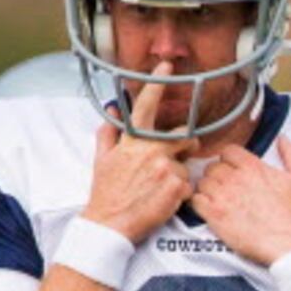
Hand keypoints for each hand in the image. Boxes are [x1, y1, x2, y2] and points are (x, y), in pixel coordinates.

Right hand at [79, 65, 192, 246]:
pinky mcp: (177, 187)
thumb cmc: (106, 192)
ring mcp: (165, 168)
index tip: (166, 67)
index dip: (156, 86)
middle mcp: (150, 151)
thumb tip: (110, 112)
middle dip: (185, 145)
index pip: (145, 108)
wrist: (109, 223)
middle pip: (182, 137)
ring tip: (159, 189)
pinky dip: (180, 193)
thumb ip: (108, 134)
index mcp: (132, 142)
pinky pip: (188, 185)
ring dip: (179, 175)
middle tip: (177, 158)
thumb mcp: (102, 160)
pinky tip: (164, 200)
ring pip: (186, 165)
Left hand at [189, 136, 290, 267]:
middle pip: (213, 167)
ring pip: (202, 182)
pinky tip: (211, 210)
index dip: (230, 160)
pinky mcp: (215, 215)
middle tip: (227, 188)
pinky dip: (200, 203)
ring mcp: (223, 196)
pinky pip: (196, 200)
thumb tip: (283, 139)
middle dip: (218, 175)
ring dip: (208, 189)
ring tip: (219, 200)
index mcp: (254, 167)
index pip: (228, 151)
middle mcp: (235, 178)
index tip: (235, 170)